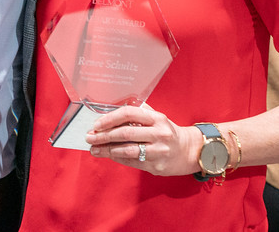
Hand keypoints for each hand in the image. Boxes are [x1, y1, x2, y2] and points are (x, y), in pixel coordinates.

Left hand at [85, 105, 199, 176]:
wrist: (189, 151)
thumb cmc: (168, 132)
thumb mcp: (158, 118)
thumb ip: (138, 114)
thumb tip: (111, 113)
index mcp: (157, 118)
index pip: (129, 114)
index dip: (110, 119)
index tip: (97, 124)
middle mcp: (158, 133)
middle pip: (125, 133)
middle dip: (103, 136)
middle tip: (90, 137)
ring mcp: (158, 151)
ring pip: (127, 150)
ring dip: (107, 150)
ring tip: (94, 149)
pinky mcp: (156, 166)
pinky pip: (132, 162)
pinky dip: (117, 158)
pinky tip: (108, 155)